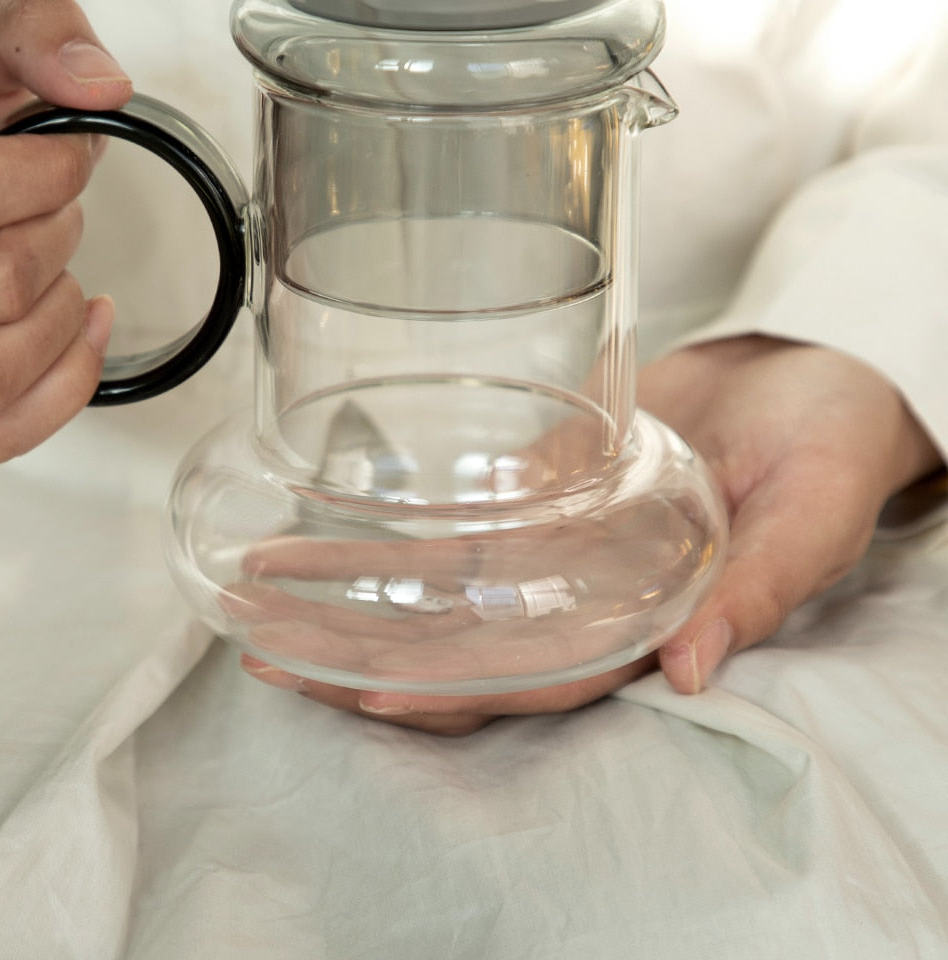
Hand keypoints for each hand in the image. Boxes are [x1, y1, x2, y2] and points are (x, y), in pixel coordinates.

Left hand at [241, 336, 940, 733]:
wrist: (802, 385)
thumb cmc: (824, 451)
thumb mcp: (811, 517)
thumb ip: (757, 586)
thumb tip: (690, 667)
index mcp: (650, 624)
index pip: (538, 680)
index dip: (456, 694)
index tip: (369, 692)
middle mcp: (585, 602)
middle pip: (461, 651)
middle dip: (362, 659)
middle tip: (263, 647)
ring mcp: (553, 552)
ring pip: (438, 596)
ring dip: (349, 598)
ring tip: (255, 590)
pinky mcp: (534, 496)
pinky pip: (450, 529)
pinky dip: (387, 533)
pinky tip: (318, 527)